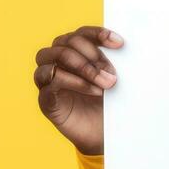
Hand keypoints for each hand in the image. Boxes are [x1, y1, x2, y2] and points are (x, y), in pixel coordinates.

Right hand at [33, 25, 121, 154]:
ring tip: (105, 84)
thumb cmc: (108, 103)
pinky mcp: (45, 99)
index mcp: (73, 52)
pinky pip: (50, 82)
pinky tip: (94, 91)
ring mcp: (47, 80)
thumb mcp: (113, 79)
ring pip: (52, 57)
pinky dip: (74, 83)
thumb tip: (123, 46)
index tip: (120, 44)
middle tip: (112, 74)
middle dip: (93, 55)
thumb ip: (112, 63)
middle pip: (66, 42)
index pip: (80, 33)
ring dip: (83, 68)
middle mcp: (56, 62)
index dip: (98, 34)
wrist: (103, 134)